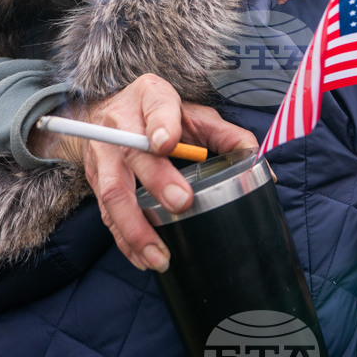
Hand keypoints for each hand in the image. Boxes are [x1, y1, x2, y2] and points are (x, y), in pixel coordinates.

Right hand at [80, 74, 256, 272]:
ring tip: (160, 255)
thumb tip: (260, 167)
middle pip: (133, 152)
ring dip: (135, 226)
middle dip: (156, 179)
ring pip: (113, 192)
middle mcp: (121, 123)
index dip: (161, 123)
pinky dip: (124, 241)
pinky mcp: (96, 181)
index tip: (168, 143)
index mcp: (151, 96)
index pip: (156, 104)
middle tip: (181, 203)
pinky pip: (106, 215)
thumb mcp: (195, 114)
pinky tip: (143, 260)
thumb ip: (226, 135)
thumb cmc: (161, 116)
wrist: (107, 113)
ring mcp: (104, 154)